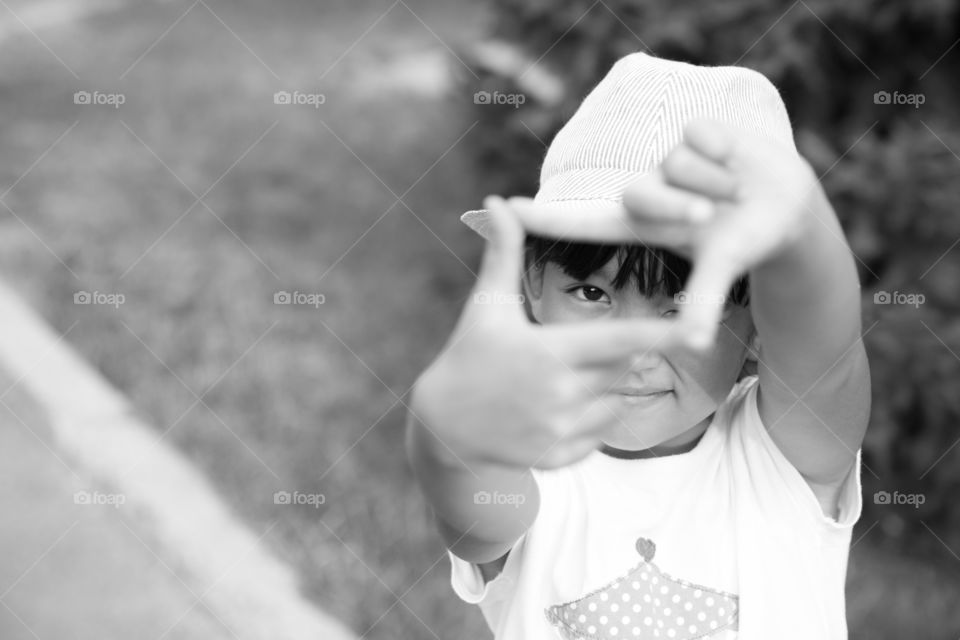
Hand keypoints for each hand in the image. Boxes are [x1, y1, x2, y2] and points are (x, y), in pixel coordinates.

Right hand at [411, 196, 688, 469]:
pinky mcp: (558, 457)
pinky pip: (598, 435)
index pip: (621, 341)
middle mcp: (560, 394)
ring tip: (559, 381)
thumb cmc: (468, 355)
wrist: (443, 426)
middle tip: (572, 351)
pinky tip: (552, 411)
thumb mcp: (486, 305)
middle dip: (608, 356)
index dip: (662, 334)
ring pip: (614, 402)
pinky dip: (588, 421)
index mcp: (549, 353)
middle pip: (621, 369)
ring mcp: (559, 430)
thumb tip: (497, 201)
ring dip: (602, 389)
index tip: (698, 328)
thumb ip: (503, 253)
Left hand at [508, 118, 819, 347]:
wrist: (787, 204)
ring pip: (678, 163)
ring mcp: (670, 160)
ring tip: (735, 193)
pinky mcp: (694, 130)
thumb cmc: (745, 240)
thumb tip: (694, 345)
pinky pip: (702, 135)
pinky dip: (727, 151)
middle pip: (644, 193)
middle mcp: (650, 189)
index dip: (544, 216)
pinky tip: (738, 160)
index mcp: (642, 223)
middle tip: (712, 216)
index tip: (501, 208)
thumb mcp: (723, 269)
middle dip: (683, 207)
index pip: (583, 220)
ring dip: (716, 182)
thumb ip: (705, 303)